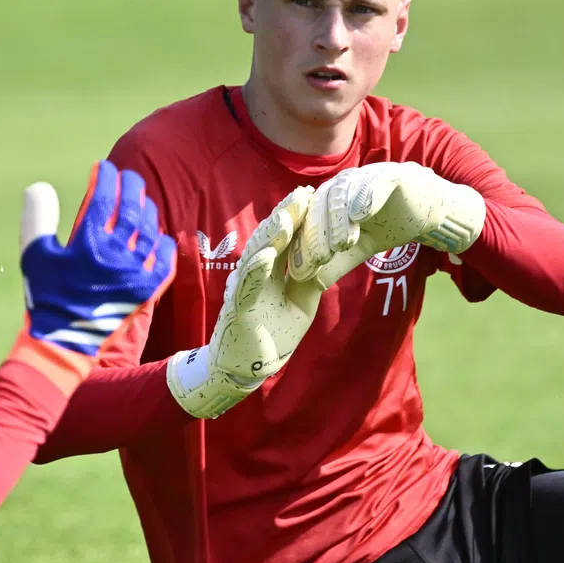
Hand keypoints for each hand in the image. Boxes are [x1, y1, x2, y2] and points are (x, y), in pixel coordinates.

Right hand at [17, 161, 176, 376]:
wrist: (63, 341)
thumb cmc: (44, 296)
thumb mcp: (33, 254)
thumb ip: (37, 217)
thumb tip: (40, 186)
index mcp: (87, 242)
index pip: (103, 198)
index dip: (105, 177)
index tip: (104, 166)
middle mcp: (114, 254)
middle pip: (130, 209)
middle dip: (131, 187)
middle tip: (128, 176)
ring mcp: (133, 273)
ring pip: (148, 231)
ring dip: (146, 211)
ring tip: (142, 201)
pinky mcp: (144, 291)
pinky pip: (163, 262)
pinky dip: (163, 244)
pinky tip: (158, 236)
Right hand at [166, 185, 328, 418]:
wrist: (247, 369)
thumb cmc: (272, 336)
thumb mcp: (300, 303)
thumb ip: (308, 278)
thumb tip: (325, 254)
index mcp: (270, 272)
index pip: (284, 239)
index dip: (296, 217)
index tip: (312, 195)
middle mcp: (254, 275)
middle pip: (269, 240)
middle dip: (285, 216)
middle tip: (302, 193)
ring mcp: (243, 290)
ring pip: (256, 257)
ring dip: (271, 237)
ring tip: (286, 216)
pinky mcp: (238, 310)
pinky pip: (247, 287)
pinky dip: (257, 270)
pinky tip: (269, 254)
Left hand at [288, 161, 484, 289]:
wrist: (427, 210)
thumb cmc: (389, 225)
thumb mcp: (360, 248)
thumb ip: (337, 262)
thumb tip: (313, 285)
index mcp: (330, 200)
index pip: (310, 222)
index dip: (303, 246)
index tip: (299, 272)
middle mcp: (343, 184)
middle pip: (322, 207)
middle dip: (318, 234)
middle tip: (317, 260)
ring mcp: (365, 176)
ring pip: (345, 194)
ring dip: (340, 219)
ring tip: (340, 244)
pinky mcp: (390, 173)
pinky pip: (375, 182)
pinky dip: (366, 197)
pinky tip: (360, 214)